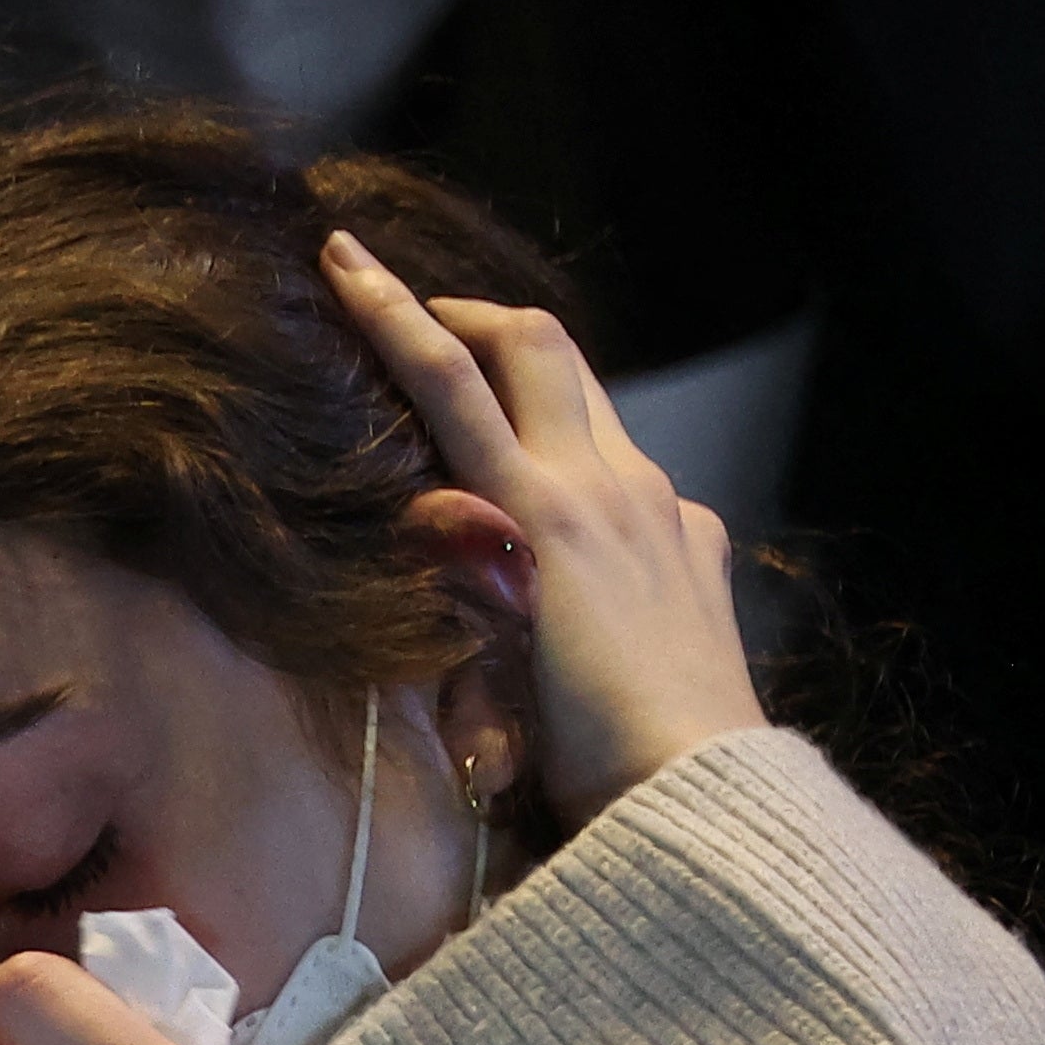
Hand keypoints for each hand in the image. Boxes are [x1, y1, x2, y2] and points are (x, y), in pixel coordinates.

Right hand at [323, 231, 768, 828]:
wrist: (693, 790)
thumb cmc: (576, 753)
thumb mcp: (483, 667)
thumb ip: (458, 575)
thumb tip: (435, 516)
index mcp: (539, 509)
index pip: (448, 379)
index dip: (390, 310)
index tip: (344, 254)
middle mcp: (607, 483)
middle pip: (536, 341)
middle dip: (470, 312)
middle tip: (422, 317)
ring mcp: (664, 503)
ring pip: (588, 395)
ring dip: (529, 381)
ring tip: (484, 412)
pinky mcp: (700, 538)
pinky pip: (635, 473)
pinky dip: (585, 468)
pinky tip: (567, 529)